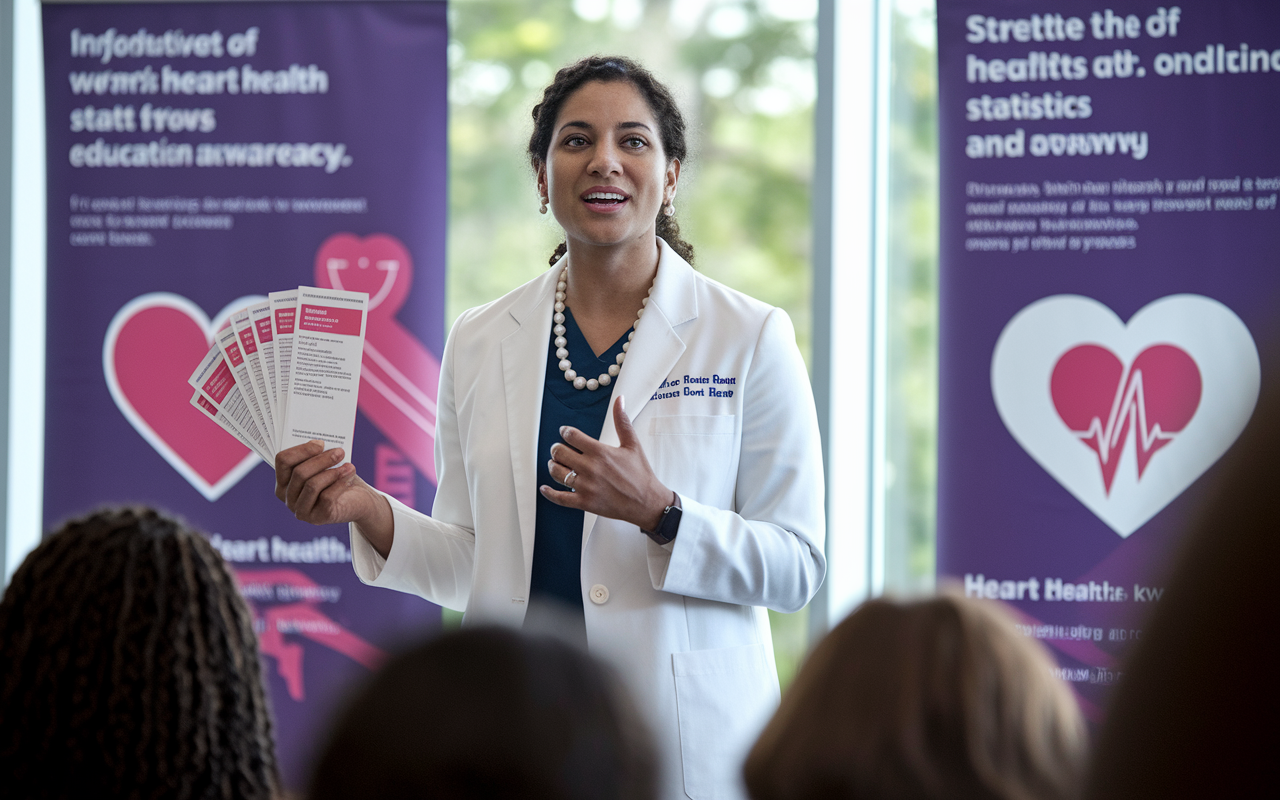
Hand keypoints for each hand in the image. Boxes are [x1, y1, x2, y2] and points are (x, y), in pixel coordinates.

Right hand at [274, 441, 392, 554]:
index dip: (302, 450)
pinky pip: (326, 497)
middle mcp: (288, 497)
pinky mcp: (317, 518)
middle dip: (322, 460)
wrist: (356, 500)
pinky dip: (340, 484)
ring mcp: (300, 510)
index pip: (283, 461)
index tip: (321, 443)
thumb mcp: (325, 465)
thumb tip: (320, 444)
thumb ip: (317, 456)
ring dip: (333, 472)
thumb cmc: (337, 478)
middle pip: (299, 473)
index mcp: (284, 481)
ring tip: (348, 465)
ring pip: (312, 485)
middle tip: (339, 452)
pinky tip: (349, 475)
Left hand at [541, 397, 671, 530]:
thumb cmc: (641, 474)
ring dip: (552, 466)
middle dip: (557, 449)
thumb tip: (619, 400)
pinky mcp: (585, 502)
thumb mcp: (632, 444)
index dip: (565, 432)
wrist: (647, 502)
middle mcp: (590, 468)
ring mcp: (586, 486)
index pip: (571, 436)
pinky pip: (560, 498)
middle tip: (559, 449)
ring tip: (556, 464)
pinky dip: (549, 493)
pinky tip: (545, 488)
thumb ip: (622, 421)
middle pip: (559, 453)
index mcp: (600, 452)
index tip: (565, 432)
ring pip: (557, 473)